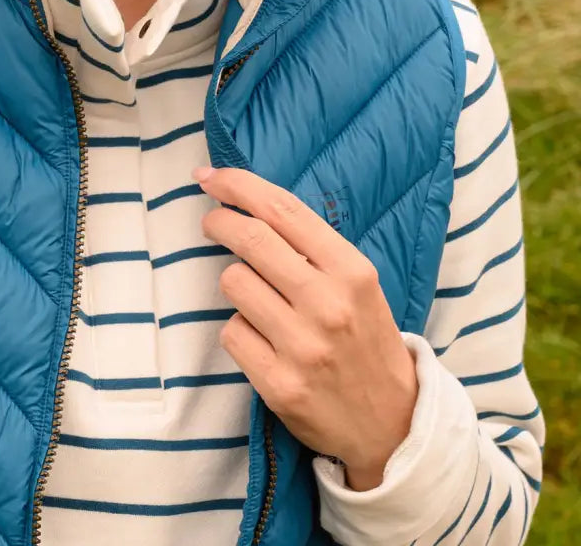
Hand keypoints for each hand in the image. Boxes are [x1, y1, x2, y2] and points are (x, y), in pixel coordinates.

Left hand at [195, 166, 418, 489]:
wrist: (392, 426)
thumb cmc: (365, 340)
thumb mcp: (358, 285)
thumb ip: (312, 247)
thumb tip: (248, 201)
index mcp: (352, 272)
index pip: (283, 210)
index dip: (239, 186)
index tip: (211, 178)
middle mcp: (329, 305)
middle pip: (250, 238)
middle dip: (219, 221)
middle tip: (213, 221)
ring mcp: (303, 347)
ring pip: (233, 282)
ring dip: (235, 283)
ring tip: (258, 298)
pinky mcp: (279, 384)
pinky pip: (231, 333)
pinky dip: (239, 330)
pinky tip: (262, 340)